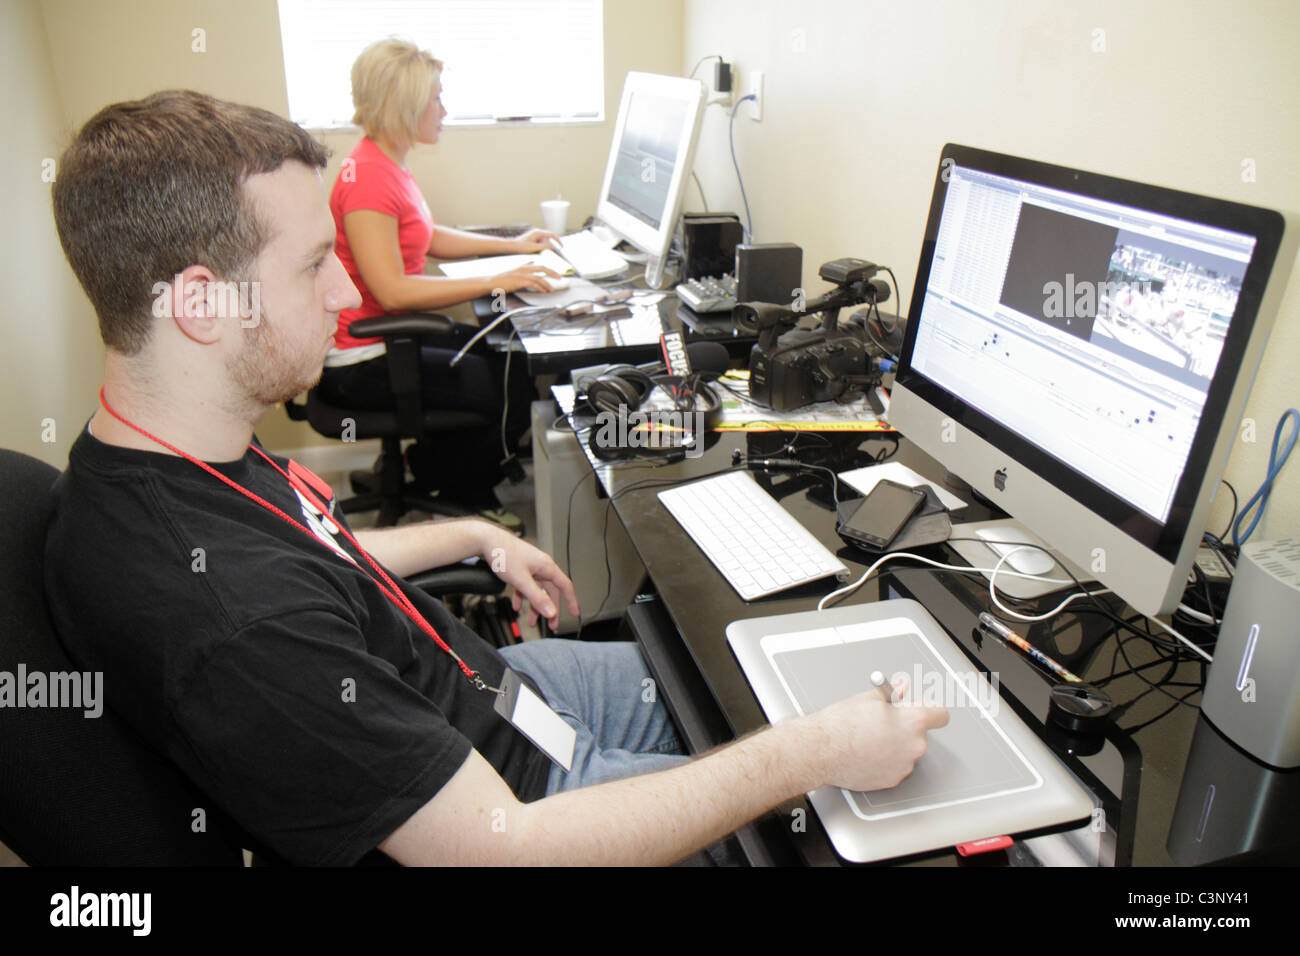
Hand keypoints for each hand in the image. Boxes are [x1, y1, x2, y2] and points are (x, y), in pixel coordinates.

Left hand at [479, 525, 578, 629]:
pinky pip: (526, 586)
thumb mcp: (522, 580)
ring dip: (535, 606)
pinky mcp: (520, 568)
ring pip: (537, 590)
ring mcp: (530, 567)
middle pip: (551, 591)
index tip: (574, 613)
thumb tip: (551, 612)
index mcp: (546, 566)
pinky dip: (523, 597)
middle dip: (551, 609)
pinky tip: (517, 606)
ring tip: (532, 621)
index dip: (571, 600)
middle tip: (551, 624)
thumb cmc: (504, 553)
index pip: (565, 585)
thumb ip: (537, 598)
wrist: (486, 540)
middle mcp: (541, 566)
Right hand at [491, 263, 561, 293]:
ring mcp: (522, 275)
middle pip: (542, 268)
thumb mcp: (515, 272)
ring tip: (552, 289)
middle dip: (552, 273)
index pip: (539, 266)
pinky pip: (533, 284)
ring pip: (539, 278)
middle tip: (559, 278)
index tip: (555, 273)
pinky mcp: (520, 281)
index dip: (549, 269)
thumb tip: (532, 269)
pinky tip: (543, 291)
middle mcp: (524, 269)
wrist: (492, 282)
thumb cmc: (502, 280)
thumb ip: (524, 270)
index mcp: (524, 266)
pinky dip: (540, 288)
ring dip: (547, 284)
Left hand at [510, 228, 560, 252]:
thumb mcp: (534, 248)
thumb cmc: (521, 247)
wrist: (511, 246)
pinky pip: (539, 243)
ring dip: (544, 247)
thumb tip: (552, 246)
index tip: (561, 246)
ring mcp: (534, 235)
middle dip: (550, 245)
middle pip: (548, 238)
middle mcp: (536, 232)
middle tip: (552, 253)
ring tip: (541, 253)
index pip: (552, 234)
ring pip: (543, 241)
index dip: (558, 240)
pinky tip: (537, 252)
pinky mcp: (532, 239)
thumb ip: (544, 246)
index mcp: (538, 233)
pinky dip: (541, 247)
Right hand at [805, 675, 947, 792]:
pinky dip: (885, 761)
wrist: (821, 750)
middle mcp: (914, 746)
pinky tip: (866, 753)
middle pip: (920, 734)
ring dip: (895, 746)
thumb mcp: (869, 700)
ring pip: (906, 752)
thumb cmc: (841, 725)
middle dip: (906, 728)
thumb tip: (902, 686)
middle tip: (883, 722)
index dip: (929, 710)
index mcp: (913, 721)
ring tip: (870, 739)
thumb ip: (893, 693)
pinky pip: (895, 767)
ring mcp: (904, 766)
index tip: (921, 710)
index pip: (940, 715)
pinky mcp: (892, 780)